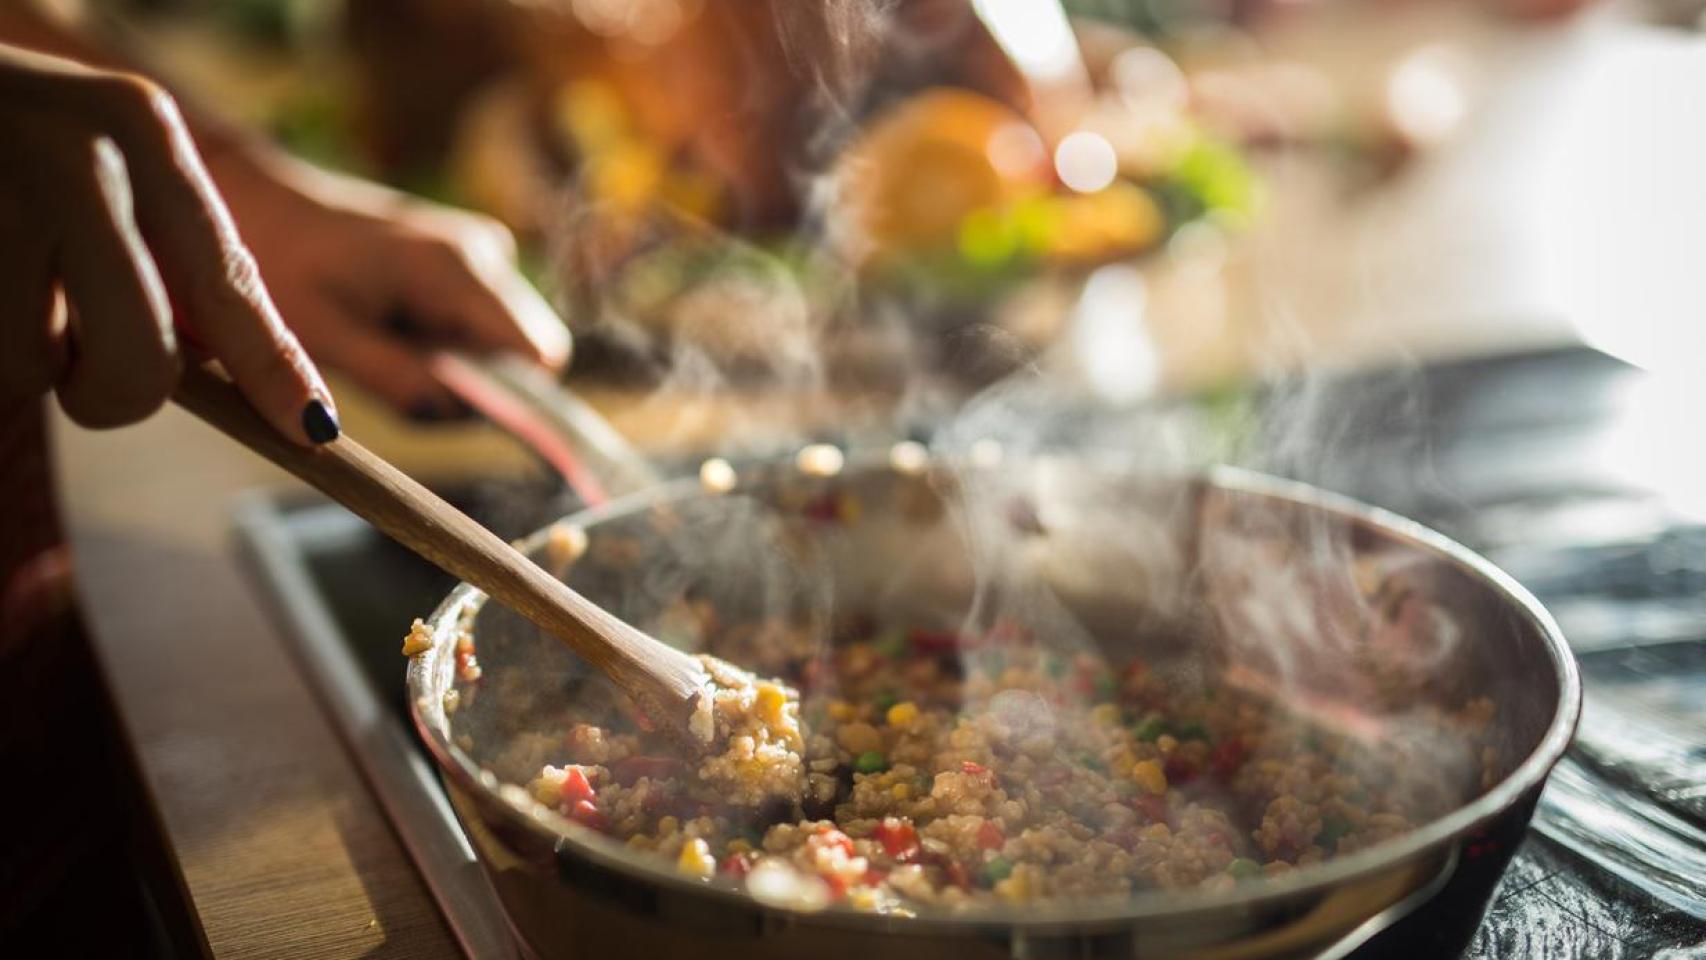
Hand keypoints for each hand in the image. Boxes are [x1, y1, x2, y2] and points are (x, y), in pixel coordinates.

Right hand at [0, 43, 336, 444]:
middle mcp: (70, 153)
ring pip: (32, 368)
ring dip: (19, 358)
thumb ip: (167, 252)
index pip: (227, 277)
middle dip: (115, 394)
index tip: (312, 429)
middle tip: (82, 373)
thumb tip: (227, 368)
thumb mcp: (101, 160)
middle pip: (140, 357)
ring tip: (0, 282)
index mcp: (139, 126)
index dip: (272, 366)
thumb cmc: (10, 145)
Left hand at [213, 153, 570, 415]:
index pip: (537, 356)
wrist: (255, 202)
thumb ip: (394, 378)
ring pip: (509, 343)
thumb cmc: (278, 267)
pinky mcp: (470, 257)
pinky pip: (486, 324)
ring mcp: (482, 249)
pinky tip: (393, 327)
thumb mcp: (324, 337)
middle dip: (479, 385)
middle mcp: (486, 252)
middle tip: (398, 370)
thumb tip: (451, 412)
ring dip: (459, 366)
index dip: (509, 398)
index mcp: (455, 269)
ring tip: (385, 343)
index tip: (443, 402)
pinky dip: (448, 344)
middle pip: (530, 353)